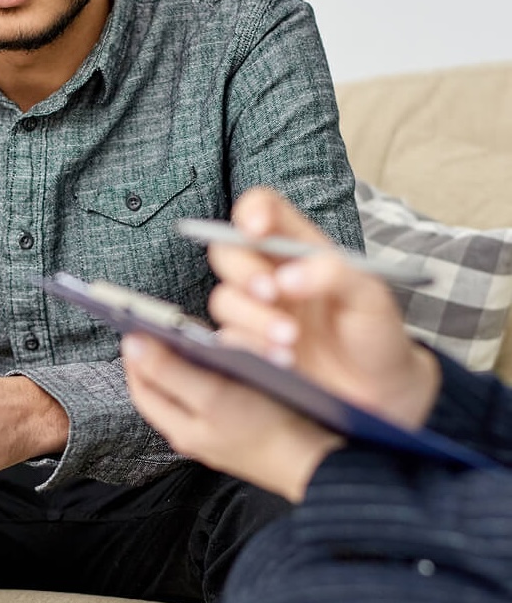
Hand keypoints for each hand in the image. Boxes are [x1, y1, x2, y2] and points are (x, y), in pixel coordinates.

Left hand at [122, 333, 343, 501]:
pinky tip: (226, 358)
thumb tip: (132, 344)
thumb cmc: (270, 431)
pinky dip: (214, 373)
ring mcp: (218, 432)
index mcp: (180, 428)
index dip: (137, 352)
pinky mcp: (242, 427)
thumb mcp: (213, 396)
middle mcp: (194, 433)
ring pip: (189, 388)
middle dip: (159, 354)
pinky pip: (216, 393)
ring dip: (186, 361)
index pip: (141, 384)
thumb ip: (168, 371)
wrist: (321, 463)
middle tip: (162, 324)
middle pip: (162, 386)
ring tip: (192, 337)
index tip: (137, 322)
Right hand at [206, 187, 441, 429]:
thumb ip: (336, 274)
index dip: (251, 211)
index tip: (255, 230)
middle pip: (227, 251)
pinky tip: (283, 361)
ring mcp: (256, 312)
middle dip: (245, 272)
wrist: (379, 392)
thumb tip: (287, 278)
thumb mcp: (371, 297)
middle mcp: (270, 274)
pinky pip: (227, 340)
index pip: (263, 210)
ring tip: (290, 341)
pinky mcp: (248, 346)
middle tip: (272, 294)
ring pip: (223, 298)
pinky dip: (252, 348)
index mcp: (299, 248)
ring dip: (253, 318)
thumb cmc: (375, 333)